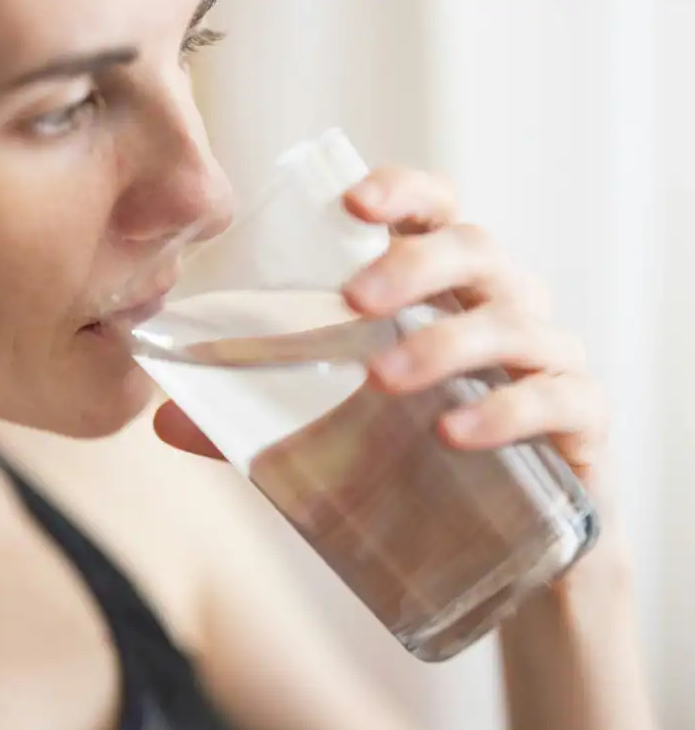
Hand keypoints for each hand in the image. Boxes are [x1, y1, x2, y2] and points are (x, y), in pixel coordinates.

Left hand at [155, 165, 609, 497]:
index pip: (433, 213)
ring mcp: (547, 360)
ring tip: (383, 381)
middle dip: (414, 265)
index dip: (401, 193)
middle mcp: (500, 306)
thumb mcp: (334, 433)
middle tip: (354, 301)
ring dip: (445, 343)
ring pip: (513, 320)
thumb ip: (255, 421)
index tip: (352, 203)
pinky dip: (508, 410)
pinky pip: (558, 399)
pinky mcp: (580, 422)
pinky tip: (456, 434)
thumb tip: (162, 419)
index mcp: (442, 290)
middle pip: (475, 249)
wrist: (506, 548)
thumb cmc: (415, 461)